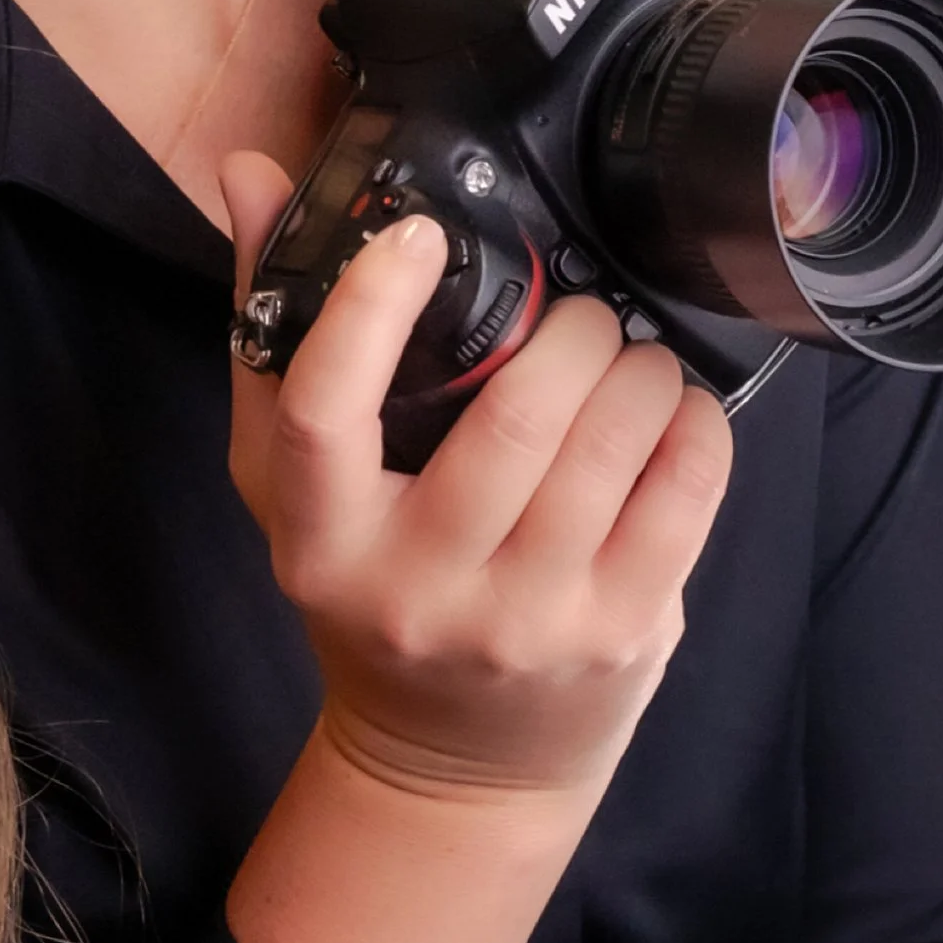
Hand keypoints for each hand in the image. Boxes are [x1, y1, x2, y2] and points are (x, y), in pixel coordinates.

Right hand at [222, 153, 733, 808]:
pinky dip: (693, 427)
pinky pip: (683, 499)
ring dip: (636, 368)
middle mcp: (420, 590)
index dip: (370, 307)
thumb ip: (270, 324)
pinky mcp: (620, 636)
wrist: (447, 768)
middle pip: (514, 421)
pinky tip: (673, 410)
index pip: (324, 413)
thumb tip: (250, 174)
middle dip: (568, 330)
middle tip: (575, 311)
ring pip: (609, 447)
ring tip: (626, 352)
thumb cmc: (367, 589)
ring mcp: (528, 622)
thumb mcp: (286, 481)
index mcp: (319, 541)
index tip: (415, 232)